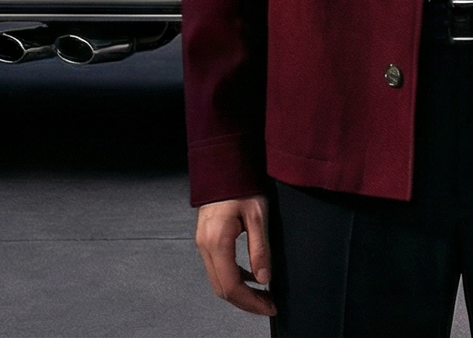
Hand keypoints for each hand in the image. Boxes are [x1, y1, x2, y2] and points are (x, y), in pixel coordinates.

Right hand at [195, 196, 276, 316]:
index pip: (231, 285)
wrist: (223, 166)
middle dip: (246, 302)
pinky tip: (252, 277)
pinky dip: (234, 279)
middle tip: (269, 305)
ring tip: (263, 295)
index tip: (270, 306)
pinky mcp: (206, 240)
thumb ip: (260, 250)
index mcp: (217, 242)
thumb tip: (264, 279)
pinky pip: (217, 268)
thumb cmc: (241, 185)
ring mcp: (203, 244)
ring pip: (218, 281)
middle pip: (222, 289)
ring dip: (240, 293)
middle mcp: (205, 246)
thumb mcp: (258, 216)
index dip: (251, 302)